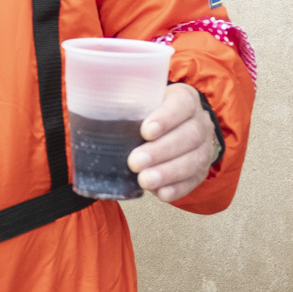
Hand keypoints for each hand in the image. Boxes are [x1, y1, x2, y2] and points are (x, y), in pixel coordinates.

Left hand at [127, 83, 220, 203]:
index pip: (182, 104)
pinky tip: (160, 193)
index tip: (145, 131)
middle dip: (161, 151)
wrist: (170, 129)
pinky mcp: (200, 171)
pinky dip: (177, 189)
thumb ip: (121, 101)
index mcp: (185, 99)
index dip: (166, 118)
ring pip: (194, 161)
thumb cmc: (146, 113)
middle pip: (189, 136)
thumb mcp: (138, 100)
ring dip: (168, 173)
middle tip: (134, 162)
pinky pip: (193, 181)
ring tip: (144, 180)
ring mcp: (204, 148)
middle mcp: (200, 122)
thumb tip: (88, 109)